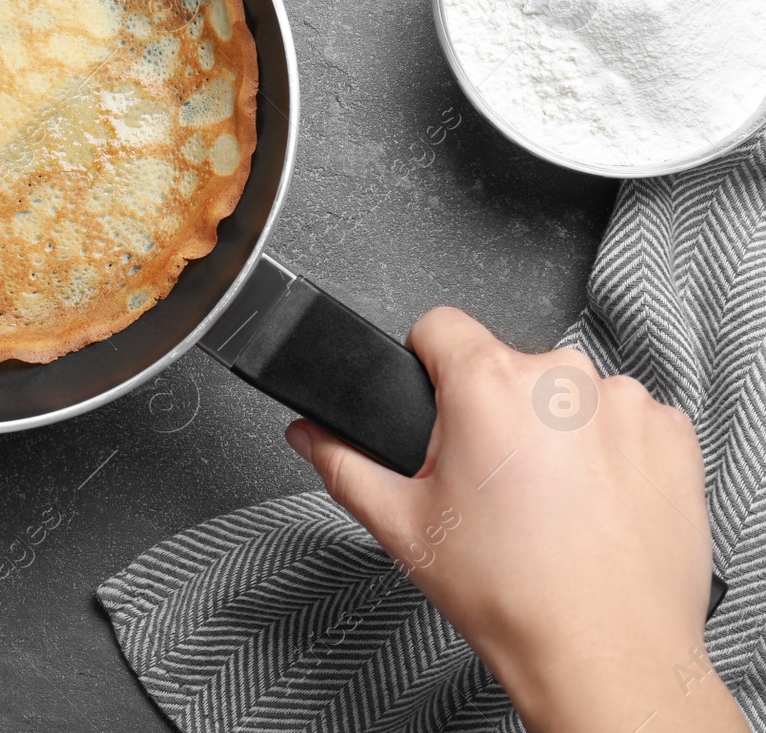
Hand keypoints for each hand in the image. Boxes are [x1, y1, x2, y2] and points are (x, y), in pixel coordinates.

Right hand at [285, 307, 744, 732]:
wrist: (605, 655)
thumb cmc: (512, 596)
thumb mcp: (401, 526)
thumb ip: (343, 464)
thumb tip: (308, 433)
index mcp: (488, 386)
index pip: (440, 325)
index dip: (424, 364)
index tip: (435, 406)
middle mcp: (562, 380)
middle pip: (506, 366)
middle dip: (491, 412)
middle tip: (488, 481)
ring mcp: (626, 404)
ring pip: (566, 395)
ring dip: (553, 431)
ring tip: (546, 502)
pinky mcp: (672, 435)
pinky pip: (624, 421)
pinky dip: (608, 453)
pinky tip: (591, 505)